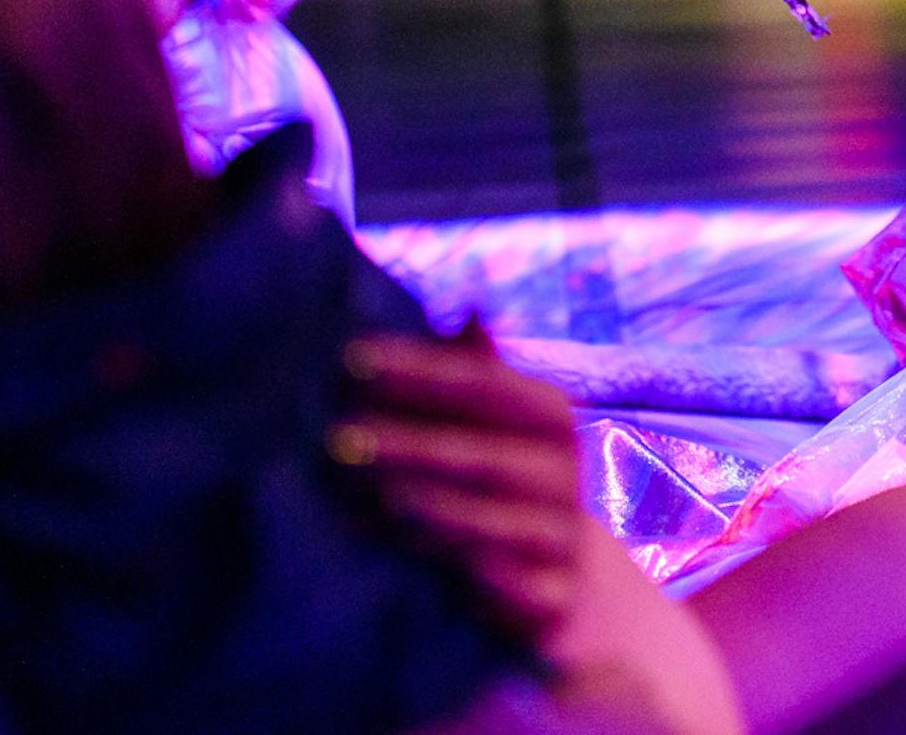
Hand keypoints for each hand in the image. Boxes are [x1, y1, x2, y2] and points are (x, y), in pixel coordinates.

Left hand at [331, 322, 588, 643]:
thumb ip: (474, 372)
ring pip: (496, 524)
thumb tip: (472, 306)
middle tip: (337, 440)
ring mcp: (563, 538)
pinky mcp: (554, 599)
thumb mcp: (495, 426)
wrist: (569, 583)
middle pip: (485, 456)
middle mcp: (566, 473)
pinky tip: (419, 566)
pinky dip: (470, 579)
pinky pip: (514, 589)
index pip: (487, 385)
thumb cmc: (505, 483)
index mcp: (550, 416)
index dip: (420, 371)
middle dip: (410, 447)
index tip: (350, 359)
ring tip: (373, 500)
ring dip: (432, 511)